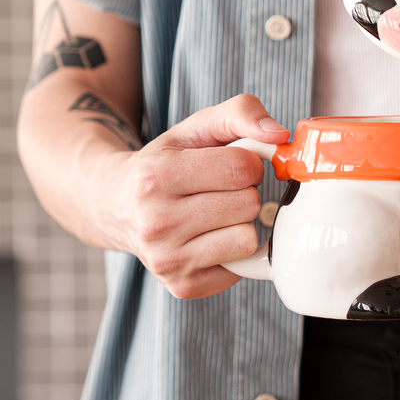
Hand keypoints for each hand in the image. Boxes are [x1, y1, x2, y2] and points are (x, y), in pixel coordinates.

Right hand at [109, 94, 289, 298]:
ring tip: (214, 214)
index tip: (228, 165)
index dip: (247, 163)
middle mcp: (155, 222)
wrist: (119, 207)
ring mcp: (167, 260)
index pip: (243, 169)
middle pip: (249, 205)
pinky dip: (234, 251)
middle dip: (244, 193)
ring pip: (248, 239)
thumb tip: (280, 135)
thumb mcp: (196, 127)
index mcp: (156, 176)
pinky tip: (210, 238)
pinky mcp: (183, 287)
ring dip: (241, 223)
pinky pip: (242, 267)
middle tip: (218, 191)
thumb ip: (241, 112)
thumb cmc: (168, 163)